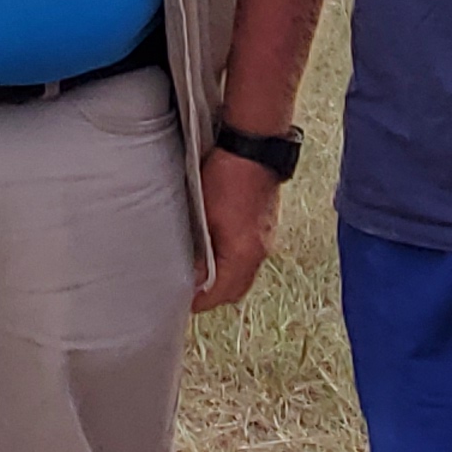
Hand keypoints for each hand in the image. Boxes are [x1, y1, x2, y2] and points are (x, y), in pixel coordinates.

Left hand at [192, 148, 282, 311]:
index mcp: (244, 253)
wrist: (255, 147)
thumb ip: (200, 250)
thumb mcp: (204, 215)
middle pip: (237, 289)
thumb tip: (194, 274)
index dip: (201, 302)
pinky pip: (250, 257)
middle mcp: (260, 251)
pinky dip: (233, 263)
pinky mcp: (265, 226)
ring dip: (225, 278)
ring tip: (201, 274)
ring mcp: (266, 238)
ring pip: (244, 273)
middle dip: (215, 296)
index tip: (185, 304)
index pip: (222, 293)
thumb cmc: (229, 175)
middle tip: (191, 292)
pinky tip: (217, 253)